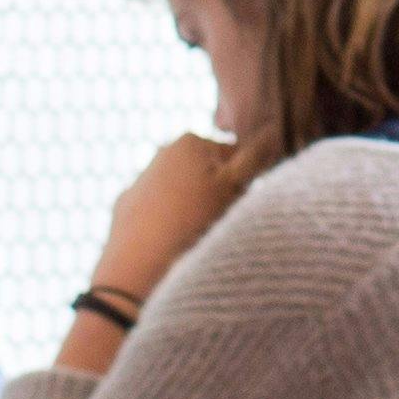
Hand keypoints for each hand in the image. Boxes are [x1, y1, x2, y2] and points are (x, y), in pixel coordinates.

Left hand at [87, 127, 261, 304]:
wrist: (139, 268)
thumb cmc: (194, 223)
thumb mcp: (234, 186)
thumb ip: (256, 156)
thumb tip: (273, 130)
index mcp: (191, 141)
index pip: (237, 158)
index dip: (244, 183)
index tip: (238, 204)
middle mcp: (161, 153)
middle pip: (208, 175)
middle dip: (218, 196)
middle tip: (219, 223)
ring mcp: (140, 180)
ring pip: (183, 195)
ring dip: (193, 212)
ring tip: (194, 238)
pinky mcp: (125, 208)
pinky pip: (158, 214)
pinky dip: (167, 225)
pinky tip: (168, 244)